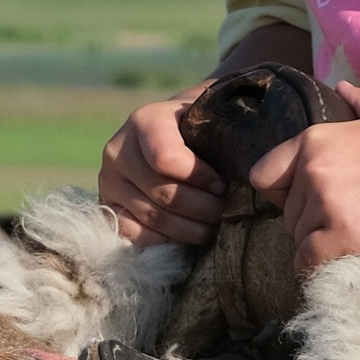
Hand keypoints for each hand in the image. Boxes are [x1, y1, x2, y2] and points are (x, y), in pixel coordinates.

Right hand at [99, 91, 231, 248]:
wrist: (170, 137)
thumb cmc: (199, 130)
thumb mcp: (210, 120)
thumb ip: (224, 129)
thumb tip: (251, 158)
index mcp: (144, 121)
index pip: (167, 158)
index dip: (200, 177)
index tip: (223, 184)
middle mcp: (117, 149)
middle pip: (163, 193)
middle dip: (202, 208)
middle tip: (225, 212)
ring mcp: (108, 181)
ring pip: (153, 217)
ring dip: (190, 228)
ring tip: (213, 226)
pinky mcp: (108, 206)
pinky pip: (134, 234)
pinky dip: (165, 240)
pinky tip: (187, 233)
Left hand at [247, 86, 359, 276]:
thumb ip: (358, 102)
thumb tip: (342, 86)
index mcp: (311, 141)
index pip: (263, 177)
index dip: (282, 195)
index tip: (308, 203)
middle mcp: (311, 169)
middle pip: (287, 216)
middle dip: (310, 224)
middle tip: (344, 224)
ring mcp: (326, 202)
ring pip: (299, 240)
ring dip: (321, 246)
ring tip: (352, 239)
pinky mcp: (343, 233)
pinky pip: (310, 262)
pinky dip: (320, 268)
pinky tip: (341, 262)